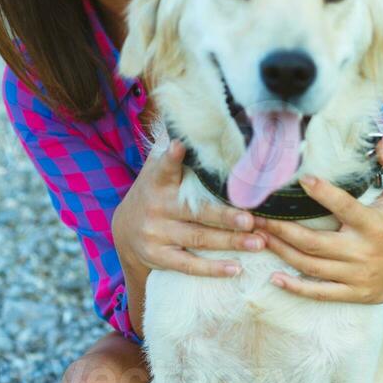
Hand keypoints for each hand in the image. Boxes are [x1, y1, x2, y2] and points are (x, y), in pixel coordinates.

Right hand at [111, 137, 265, 277]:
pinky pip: (188, 265)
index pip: (164, 167)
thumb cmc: (155, 193)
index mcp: (158, 181)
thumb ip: (173, 149)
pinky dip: (213, 269)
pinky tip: (236, 268)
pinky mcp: (158, 257)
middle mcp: (157, 207)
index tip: (179, 147)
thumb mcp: (157, 169)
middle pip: (195, 212)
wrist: (124, 231)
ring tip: (258, 242)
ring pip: (198, 239)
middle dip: (225, 216)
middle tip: (252, 219)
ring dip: (231, 241)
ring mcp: (157, 234)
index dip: (172, 158)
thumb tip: (190, 113)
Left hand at [251, 138, 382, 303]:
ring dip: (281, 252)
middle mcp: (363, 252)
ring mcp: (357, 276)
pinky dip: (296, 288)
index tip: (302, 179)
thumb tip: (382, 143)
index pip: (345, 207)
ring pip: (311, 266)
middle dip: (282, 230)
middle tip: (255, 217)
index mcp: (374, 225)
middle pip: (314, 243)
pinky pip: (320, 293)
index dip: (324, 194)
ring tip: (257, 237)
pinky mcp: (354, 293)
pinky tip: (274, 277)